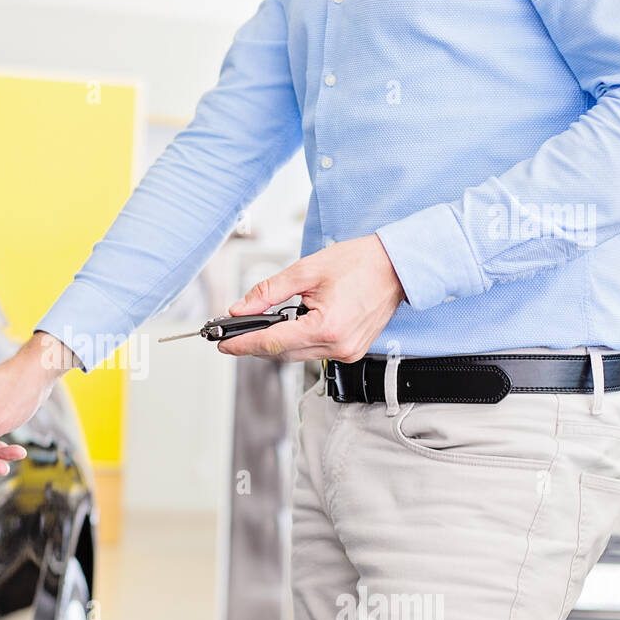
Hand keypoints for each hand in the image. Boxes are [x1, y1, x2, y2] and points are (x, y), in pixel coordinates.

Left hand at [219, 232, 403, 362]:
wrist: (396, 267)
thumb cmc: (360, 263)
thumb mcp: (305, 271)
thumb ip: (268, 292)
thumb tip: (241, 309)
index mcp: (326, 327)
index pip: (272, 342)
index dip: (243, 344)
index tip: (222, 343)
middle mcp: (338, 346)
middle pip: (281, 354)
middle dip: (253, 345)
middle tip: (231, 336)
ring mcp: (347, 352)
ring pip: (295, 356)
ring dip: (274, 345)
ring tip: (256, 329)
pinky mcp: (351, 351)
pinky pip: (313, 353)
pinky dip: (296, 343)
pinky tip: (287, 329)